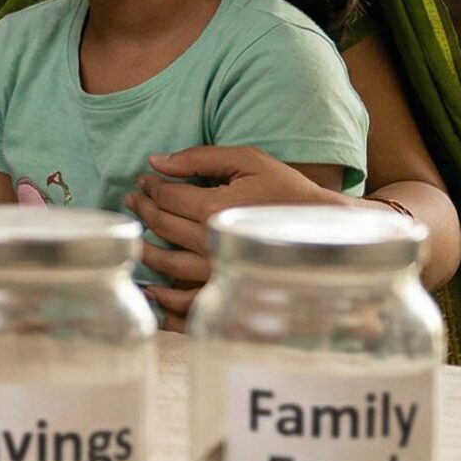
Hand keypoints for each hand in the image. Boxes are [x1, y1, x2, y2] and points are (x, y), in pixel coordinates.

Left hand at [126, 145, 338, 330]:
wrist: (327, 229)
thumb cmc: (287, 190)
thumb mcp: (248, 160)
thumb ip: (199, 157)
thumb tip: (156, 161)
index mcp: (215, 209)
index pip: (167, 197)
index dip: (151, 187)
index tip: (144, 181)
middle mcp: (211, 242)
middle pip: (162, 226)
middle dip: (143, 210)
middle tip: (133, 200)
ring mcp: (219, 271)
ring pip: (167, 264)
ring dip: (144, 249)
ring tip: (136, 236)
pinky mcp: (228, 291)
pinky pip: (188, 303)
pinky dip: (164, 301)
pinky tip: (151, 290)